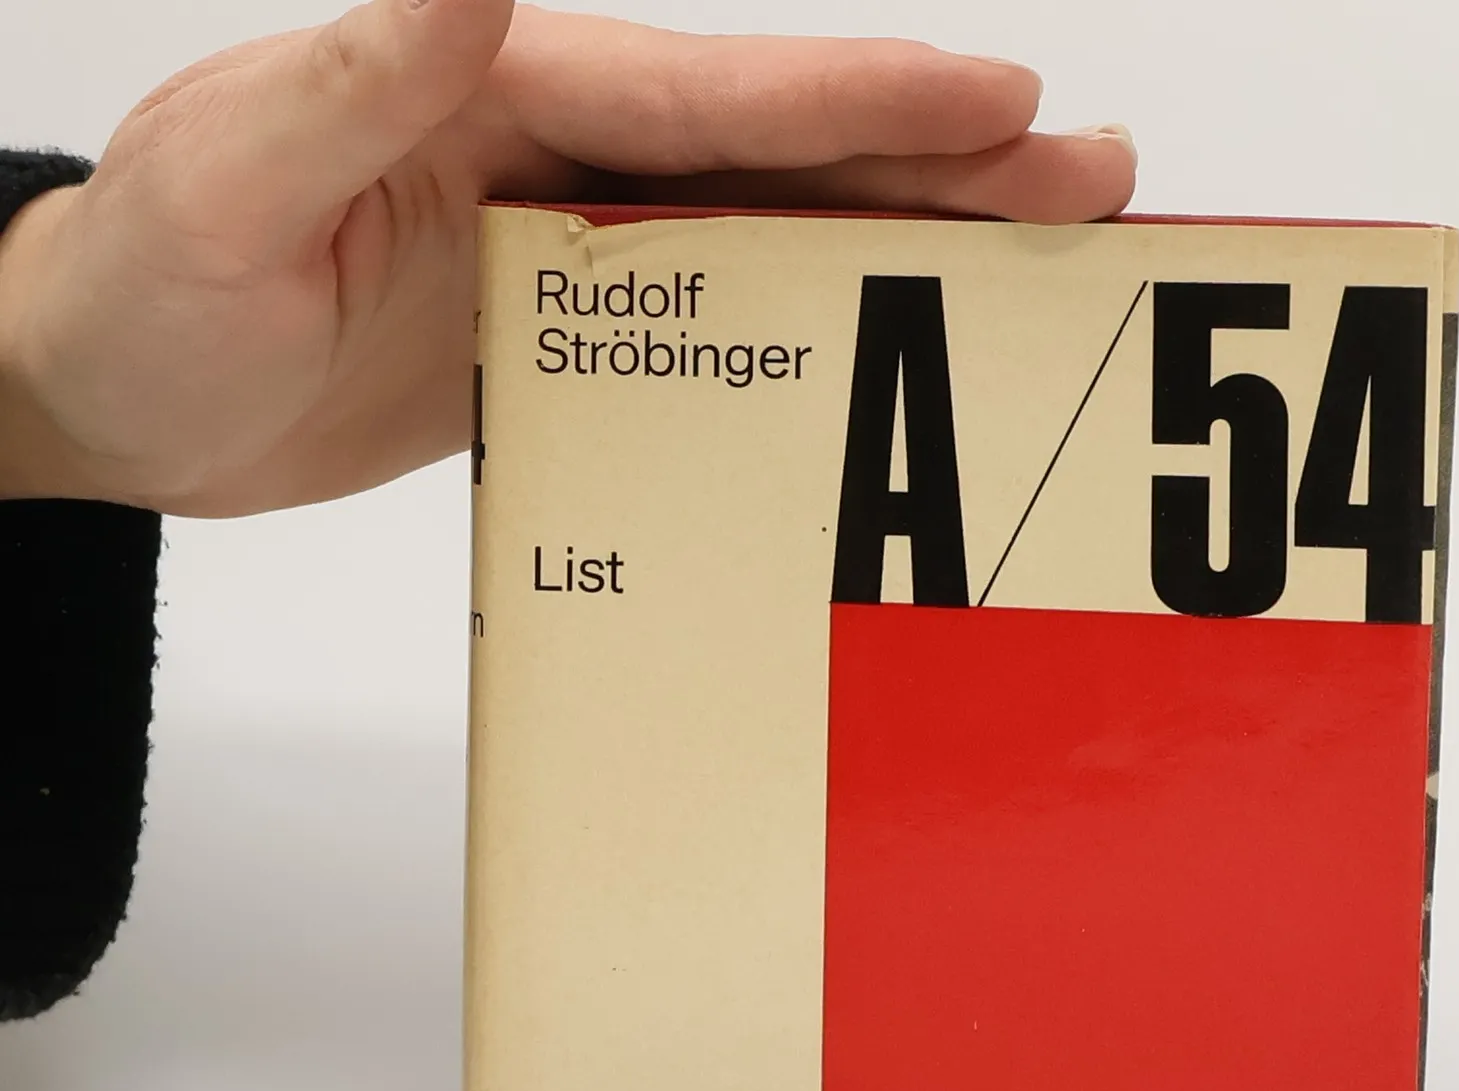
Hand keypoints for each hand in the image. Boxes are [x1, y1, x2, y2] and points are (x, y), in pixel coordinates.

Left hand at [0, 0, 1134, 514]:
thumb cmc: (143, 291)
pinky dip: (819, 322)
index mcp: (497, 90)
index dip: (862, 93)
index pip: (711, 93)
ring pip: (775, 226)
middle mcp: (557, 149)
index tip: (1003, 97)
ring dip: (910, 232)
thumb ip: (355, 76)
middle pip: (784, 147)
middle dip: (944, 155)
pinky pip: (723, 320)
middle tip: (1092, 174)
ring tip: (1039, 245)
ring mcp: (574, 242)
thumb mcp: (227, 177)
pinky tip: (894, 342)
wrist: (118, 398)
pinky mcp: (570, 331)